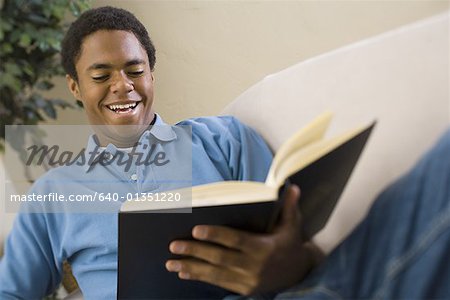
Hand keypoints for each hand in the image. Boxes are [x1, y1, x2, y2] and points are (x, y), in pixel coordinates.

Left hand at [165, 185, 323, 294]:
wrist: (298, 274)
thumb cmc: (290, 244)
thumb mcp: (292, 225)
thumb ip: (289, 207)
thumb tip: (292, 186)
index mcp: (264, 248)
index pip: (235, 240)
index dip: (215, 235)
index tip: (196, 230)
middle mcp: (254, 266)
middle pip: (220, 258)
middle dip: (195, 252)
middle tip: (174, 245)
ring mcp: (248, 280)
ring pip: (215, 274)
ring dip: (191, 268)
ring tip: (171, 263)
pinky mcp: (243, 289)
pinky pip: (218, 284)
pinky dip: (200, 278)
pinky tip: (184, 273)